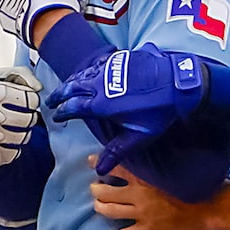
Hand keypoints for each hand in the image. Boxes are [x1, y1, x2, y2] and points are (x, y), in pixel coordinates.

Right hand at [0, 66, 42, 167]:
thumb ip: (19, 74)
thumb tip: (39, 87)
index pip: (32, 99)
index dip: (30, 101)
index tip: (21, 103)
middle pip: (30, 120)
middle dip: (26, 118)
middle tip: (13, 117)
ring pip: (24, 138)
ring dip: (18, 135)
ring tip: (4, 129)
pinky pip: (13, 154)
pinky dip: (8, 151)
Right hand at [54, 42, 210, 169]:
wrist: (177, 82)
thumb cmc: (159, 112)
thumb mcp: (138, 136)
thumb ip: (117, 151)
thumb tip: (100, 170)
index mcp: (100, 104)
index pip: (72, 107)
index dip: (62, 111)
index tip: (56, 116)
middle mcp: (99, 84)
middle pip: (72, 87)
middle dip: (60, 94)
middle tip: (52, 100)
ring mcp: (109, 68)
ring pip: (83, 73)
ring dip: (72, 81)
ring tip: (67, 86)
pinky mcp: (119, 58)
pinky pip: (97, 63)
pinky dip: (88, 69)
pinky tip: (88, 71)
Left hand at [91, 161, 217, 229]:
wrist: (213, 207)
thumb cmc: (199, 183)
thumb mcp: (176, 164)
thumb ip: (158, 160)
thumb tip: (149, 152)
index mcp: (145, 174)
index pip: (114, 165)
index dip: (99, 163)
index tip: (92, 161)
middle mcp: (138, 192)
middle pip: (105, 191)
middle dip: (96, 189)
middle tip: (96, 188)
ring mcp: (142, 212)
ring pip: (109, 210)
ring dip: (100, 207)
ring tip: (98, 206)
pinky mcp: (149, 229)